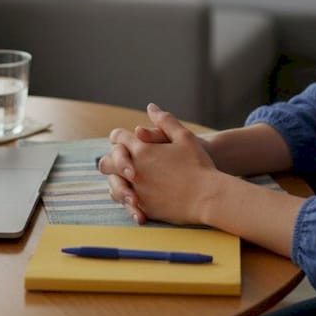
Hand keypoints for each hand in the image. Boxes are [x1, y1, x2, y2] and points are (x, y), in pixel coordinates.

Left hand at [110, 104, 219, 225]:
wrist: (208, 197)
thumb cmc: (199, 165)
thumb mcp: (185, 137)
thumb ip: (165, 120)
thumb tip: (151, 107)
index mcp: (142, 150)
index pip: (117, 137)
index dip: (120, 137)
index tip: (126, 139)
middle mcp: (134, 170)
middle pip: (107, 162)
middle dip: (111, 160)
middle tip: (119, 161)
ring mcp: (137, 191)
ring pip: (113, 186)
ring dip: (117, 181)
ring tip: (128, 180)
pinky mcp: (143, 208)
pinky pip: (125, 204)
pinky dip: (128, 199)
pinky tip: (136, 196)